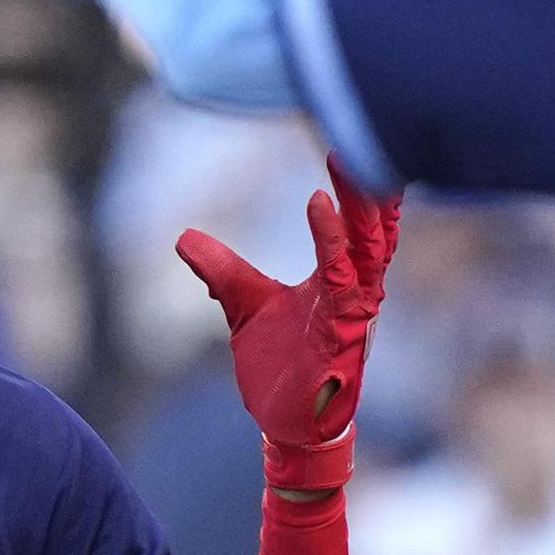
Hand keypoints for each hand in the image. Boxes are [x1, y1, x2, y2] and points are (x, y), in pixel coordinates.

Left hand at [177, 160, 399, 494]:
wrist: (284, 428)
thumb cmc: (280, 369)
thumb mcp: (244, 309)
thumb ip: (222, 271)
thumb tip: (184, 238)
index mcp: (340, 278)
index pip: (356, 223)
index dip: (356, 184)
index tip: (348, 135)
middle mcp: (355, 289)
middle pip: (370, 224)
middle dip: (365, 178)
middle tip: (354, 125)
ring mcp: (352, 311)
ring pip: (366, 245)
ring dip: (358, 200)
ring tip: (344, 156)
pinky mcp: (341, 333)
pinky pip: (344, 279)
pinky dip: (334, 241)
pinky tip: (319, 205)